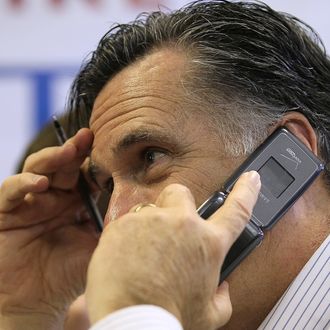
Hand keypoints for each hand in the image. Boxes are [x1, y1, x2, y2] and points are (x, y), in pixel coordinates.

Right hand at [0, 129, 98, 329]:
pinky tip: (39, 184)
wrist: (36, 303)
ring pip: (38, 169)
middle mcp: (53, 198)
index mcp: (75, 203)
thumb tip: (140, 207)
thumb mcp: (96, 246)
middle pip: (63, 165)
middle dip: (75, 149)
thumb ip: (112, 225)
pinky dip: (23, 183)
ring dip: (52, 158)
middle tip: (87, 137)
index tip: (107, 144)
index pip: (85, 174)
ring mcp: (30, 203)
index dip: (94, 159)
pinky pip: (12, 191)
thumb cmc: (68, 275)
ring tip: (68, 152)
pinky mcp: (6, 212)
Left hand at [86, 171, 260, 329]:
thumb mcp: (208, 314)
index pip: (237, 210)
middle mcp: (182, 225)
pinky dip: (127, 238)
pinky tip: (127, 259)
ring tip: (144, 256)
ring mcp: (152, 220)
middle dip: (177, 204)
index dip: (247, 191)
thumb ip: (221, 296)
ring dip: (150, 228)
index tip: (251, 178)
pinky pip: (128, 224)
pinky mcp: (125, 223)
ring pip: (151, 211)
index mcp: (208, 244)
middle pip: (181, 193)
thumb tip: (221, 286)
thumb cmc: (168, 317)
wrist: (129, 320)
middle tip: (171, 225)